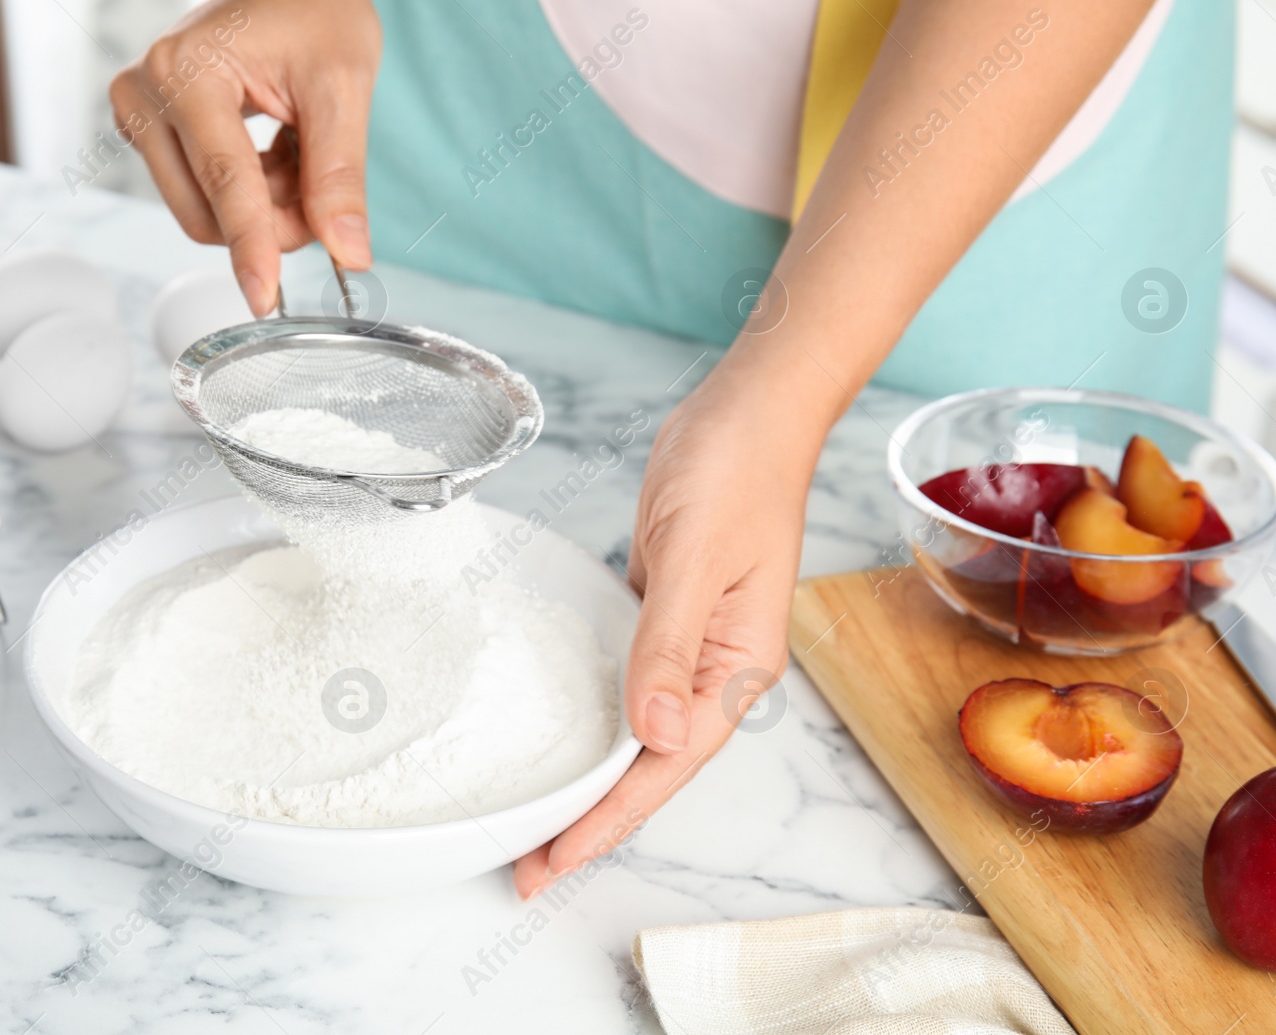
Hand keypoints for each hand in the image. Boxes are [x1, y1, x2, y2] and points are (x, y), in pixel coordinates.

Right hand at [111, 0, 379, 315]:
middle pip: (207, 213)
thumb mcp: (344, 86)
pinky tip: (275, 151)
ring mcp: (138, 112)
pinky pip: (201, 197)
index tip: (265, 299)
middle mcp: (146, 93)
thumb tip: (347, 255)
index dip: (253, 247)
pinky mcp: (146, 130)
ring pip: (205, 214)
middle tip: (319, 182)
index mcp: (189, 72)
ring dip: (265, 208)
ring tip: (297, 151)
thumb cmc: (314, 11)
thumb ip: (340, 175)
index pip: (226, 183)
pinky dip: (251, 194)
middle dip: (273, 221)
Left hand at [512, 369, 818, 897]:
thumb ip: (669, 645)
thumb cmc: (736, 471)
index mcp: (735, 666)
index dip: (610, 819)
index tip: (555, 859)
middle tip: (527, 866)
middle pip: (650, 765)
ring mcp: (688, 642)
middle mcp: (714, 667)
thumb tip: (654, 733)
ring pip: (635, 730)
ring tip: (538, 821)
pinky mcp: (661, 612)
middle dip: (593, 818)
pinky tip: (558, 732)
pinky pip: (624, 681)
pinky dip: (591, 715)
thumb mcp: (695, 558)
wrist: (748, 410)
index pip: (667, 766)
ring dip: (591, 775)